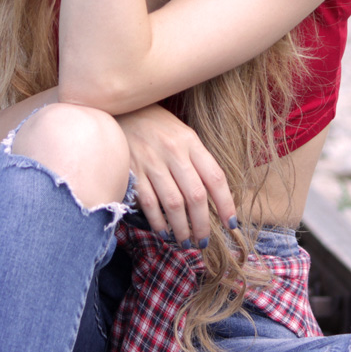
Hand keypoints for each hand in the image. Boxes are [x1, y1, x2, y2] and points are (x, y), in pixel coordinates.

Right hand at [118, 103, 236, 248]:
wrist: (119, 110)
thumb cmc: (155, 124)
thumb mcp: (181, 133)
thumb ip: (196, 159)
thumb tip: (213, 194)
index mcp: (190, 141)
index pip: (215, 177)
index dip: (226, 204)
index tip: (231, 224)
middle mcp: (173, 152)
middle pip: (196, 196)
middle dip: (202, 224)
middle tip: (204, 240)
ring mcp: (151, 162)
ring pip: (173, 205)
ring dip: (182, 229)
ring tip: (185, 241)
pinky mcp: (132, 171)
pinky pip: (149, 204)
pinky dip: (158, 222)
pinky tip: (164, 231)